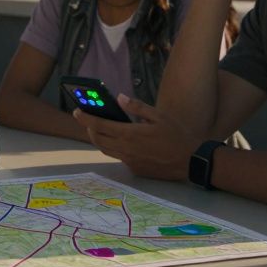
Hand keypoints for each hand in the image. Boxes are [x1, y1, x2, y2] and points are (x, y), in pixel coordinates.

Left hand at [72, 94, 200, 181]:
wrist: (190, 161)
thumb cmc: (176, 135)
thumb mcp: (159, 116)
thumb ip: (137, 107)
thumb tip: (119, 98)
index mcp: (130, 134)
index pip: (99, 125)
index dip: (85, 118)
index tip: (76, 111)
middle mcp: (126, 149)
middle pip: (97, 139)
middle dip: (89, 129)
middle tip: (87, 119)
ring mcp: (129, 161)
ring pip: (106, 150)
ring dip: (99, 139)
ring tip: (99, 129)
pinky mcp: (135, 169)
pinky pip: (119, 157)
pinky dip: (115, 148)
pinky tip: (121, 141)